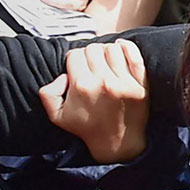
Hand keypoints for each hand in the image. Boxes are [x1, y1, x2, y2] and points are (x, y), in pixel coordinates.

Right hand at [39, 37, 150, 162]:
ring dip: (106, 51)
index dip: (74, 58)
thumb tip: (63, 75)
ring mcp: (125, 82)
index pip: (76, 55)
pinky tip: (120, 48)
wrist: (117, 142)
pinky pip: (135, 55)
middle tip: (91, 63)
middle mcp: (104, 82)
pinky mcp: (141, 83)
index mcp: (82, 87)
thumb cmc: (86, 127)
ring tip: (105, 60)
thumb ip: (48, 93)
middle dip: (89, 54)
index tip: (77, 66)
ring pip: (113, 49)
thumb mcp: (56, 115)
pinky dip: (127, 47)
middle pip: (93, 49)